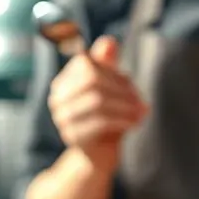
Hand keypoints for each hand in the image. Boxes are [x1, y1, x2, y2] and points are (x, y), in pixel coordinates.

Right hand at [47, 35, 147, 171]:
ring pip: (97, 101)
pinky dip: (122, 120)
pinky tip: (135, 123)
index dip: (112, 72)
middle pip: (92, 81)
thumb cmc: (106, 117)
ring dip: (125, 105)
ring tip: (141, 111)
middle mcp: (57, 98)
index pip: (87, 64)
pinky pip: (100, 122)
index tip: (130, 84)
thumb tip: (108, 42)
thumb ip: (107, 64)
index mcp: (63, 82)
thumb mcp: (109, 88)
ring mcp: (62, 118)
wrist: (98, 155)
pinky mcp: (73, 136)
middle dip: (121, 88)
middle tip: (140, 100)